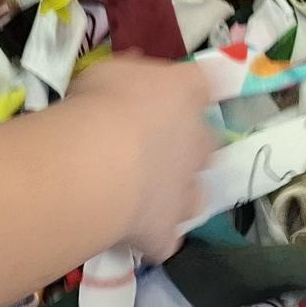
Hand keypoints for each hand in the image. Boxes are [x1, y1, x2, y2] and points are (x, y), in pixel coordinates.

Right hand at [70, 57, 215, 259]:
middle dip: (187, 147)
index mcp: (187, 92)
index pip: (207, 83)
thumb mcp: (107, 71)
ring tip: (142, 195)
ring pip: (194, 195)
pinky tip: (129, 233)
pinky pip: (164, 239)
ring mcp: (188, 190)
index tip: (176, 95)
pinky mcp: (167, 231)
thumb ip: (128, 73)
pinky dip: (152, 237)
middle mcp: (198, 140)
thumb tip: (136, 68)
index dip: (192, 91)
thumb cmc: (101, 104)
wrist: (98, 162)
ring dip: (176, 195)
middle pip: (207, 142)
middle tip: (150, 147)